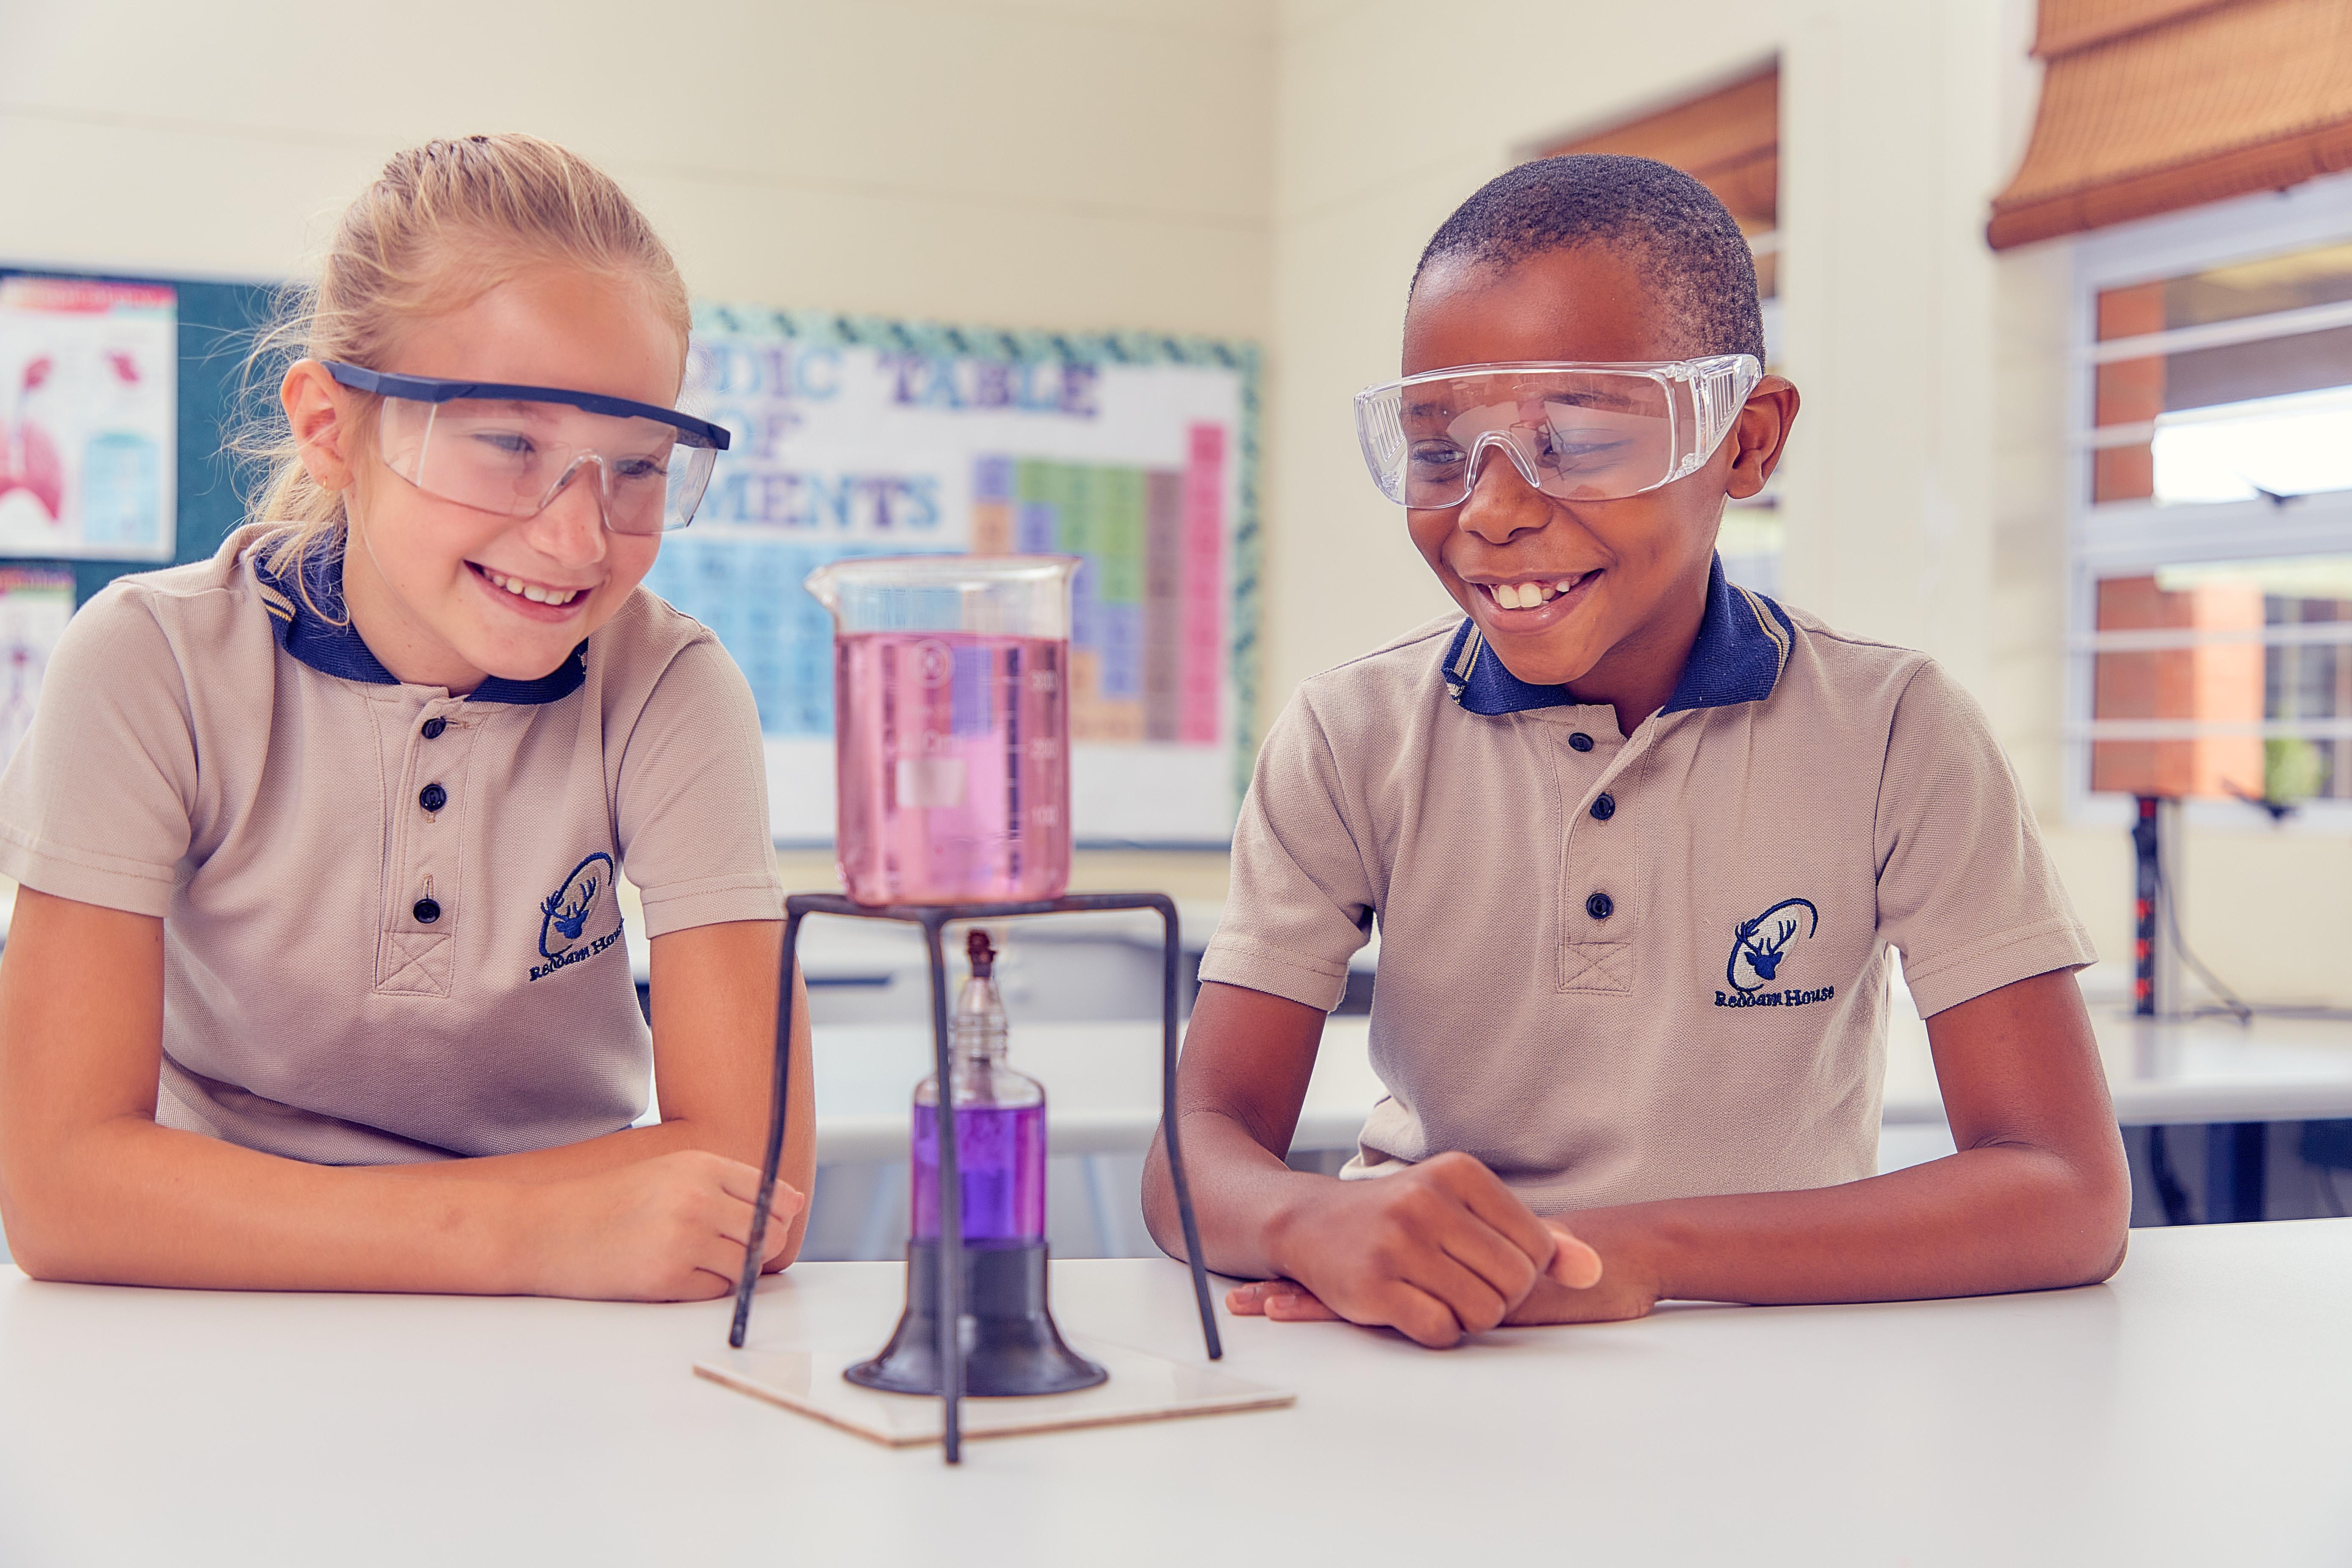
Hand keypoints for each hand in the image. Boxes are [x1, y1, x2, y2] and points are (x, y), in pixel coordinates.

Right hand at [520, 1150, 803, 1301]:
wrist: (545, 1229)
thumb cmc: (606, 1202)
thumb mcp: (669, 1173)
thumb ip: (729, 1185)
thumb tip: (793, 1204)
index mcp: (701, 1165)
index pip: (775, 1195)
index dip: (777, 1217)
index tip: (762, 1227)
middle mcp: (698, 1197)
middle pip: (770, 1233)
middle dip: (760, 1249)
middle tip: (726, 1251)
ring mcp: (684, 1238)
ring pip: (747, 1266)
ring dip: (731, 1271)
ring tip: (693, 1260)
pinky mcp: (667, 1277)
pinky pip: (716, 1292)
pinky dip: (705, 1289)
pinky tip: (672, 1275)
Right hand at [1234, 1207, 1659, 1331]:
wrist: (1307, 1223)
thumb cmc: (1398, 1218)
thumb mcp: (1464, 1209)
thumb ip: (1533, 1236)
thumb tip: (1591, 1269)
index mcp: (1457, 1173)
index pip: (1537, 1245)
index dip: (1522, 1270)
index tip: (1485, 1262)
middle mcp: (1427, 1201)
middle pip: (1514, 1282)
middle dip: (1497, 1298)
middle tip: (1461, 1286)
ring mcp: (1397, 1243)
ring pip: (1483, 1312)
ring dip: (1467, 1318)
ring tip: (1437, 1295)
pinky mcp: (1373, 1286)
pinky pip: (1440, 1332)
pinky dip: (1436, 1332)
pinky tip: (1414, 1309)